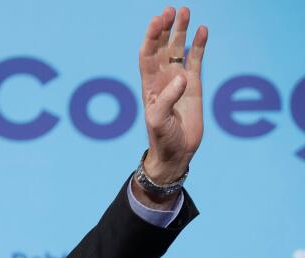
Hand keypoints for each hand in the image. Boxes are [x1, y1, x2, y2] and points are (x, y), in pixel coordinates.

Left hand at [138, 6, 207, 182]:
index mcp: (149, 85)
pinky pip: (196, 60)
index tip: (158, 20)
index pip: (147, 55)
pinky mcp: (194, 85)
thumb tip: (181, 78)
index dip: (152, 37)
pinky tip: (202, 30)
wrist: (175, 152)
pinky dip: (198, 46)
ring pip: (178, 50)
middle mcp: (162, 78)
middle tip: (171, 10)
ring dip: (181, 31)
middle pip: (162, 47)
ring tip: (185, 11)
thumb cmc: (162, 138)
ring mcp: (178, 80)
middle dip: (165, 28)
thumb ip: (168, 99)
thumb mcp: (159, 120)